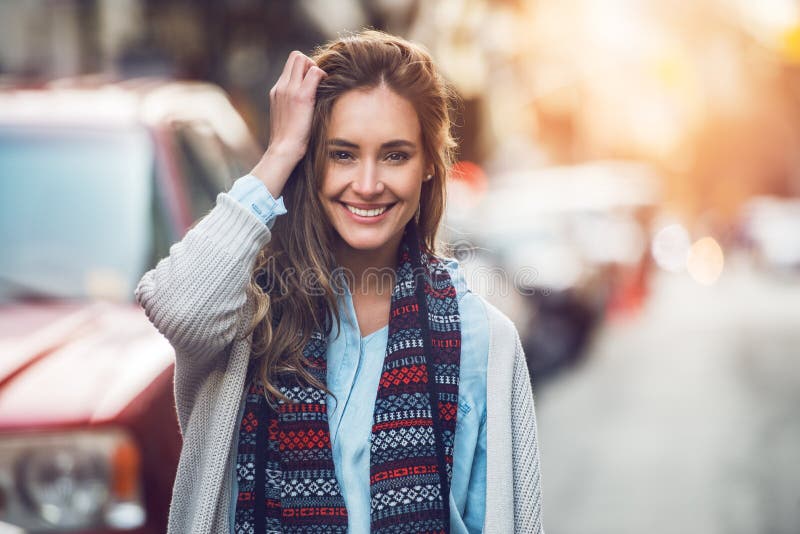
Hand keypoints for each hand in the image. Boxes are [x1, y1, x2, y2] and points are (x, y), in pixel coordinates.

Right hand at [251, 51, 326, 197]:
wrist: (283, 150)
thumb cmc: (289, 139)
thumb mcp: (287, 117)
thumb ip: (293, 104)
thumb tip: (308, 101)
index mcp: (277, 91)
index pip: (290, 65)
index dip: (303, 68)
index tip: (312, 83)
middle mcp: (281, 86)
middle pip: (296, 56)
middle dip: (309, 64)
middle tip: (318, 82)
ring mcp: (289, 89)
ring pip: (302, 59)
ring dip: (315, 68)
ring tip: (321, 87)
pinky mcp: (301, 96)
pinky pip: (314, 72)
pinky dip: (322, 76)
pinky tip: (326, 90)